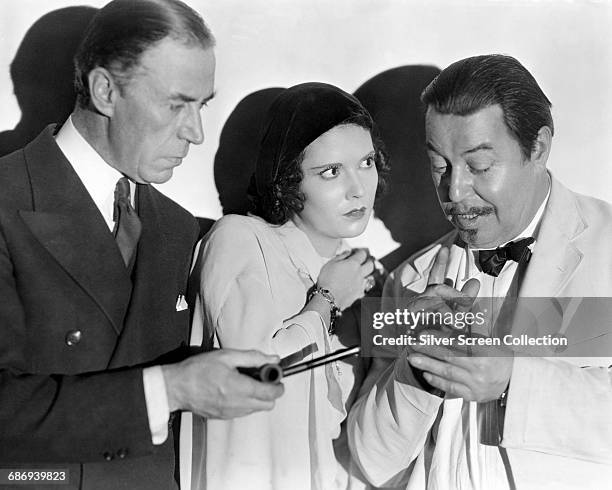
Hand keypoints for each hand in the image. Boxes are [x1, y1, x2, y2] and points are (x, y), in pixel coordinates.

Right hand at [162, 349, 283, 418]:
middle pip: (268, 405)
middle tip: (260, 377)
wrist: (176, 387)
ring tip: (245, 381)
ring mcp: (231, 413)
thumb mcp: (227, 356)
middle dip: (269, 391)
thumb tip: (272, 359)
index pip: (271, 394)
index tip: (274, 375)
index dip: (278, 384)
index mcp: (240, 388)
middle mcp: (238, 405)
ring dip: (257, 397)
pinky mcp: (224, 417)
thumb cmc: (197, 370)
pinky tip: (235, 389)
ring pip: (256, 409)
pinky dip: (246, 402)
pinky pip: (244, 412)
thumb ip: (253, 357)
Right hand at [317, 248, 374, 309]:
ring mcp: (361, 284)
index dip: (360, 251)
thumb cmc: (327, 280)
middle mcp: (360, 273)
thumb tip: (348, 253)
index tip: (357, 252)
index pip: (362, 254)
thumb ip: (341, 256)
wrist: (328, 298)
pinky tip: (357, 285)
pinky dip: (363, 285)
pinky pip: (365, 288)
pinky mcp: (359, 294)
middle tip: (364, 261)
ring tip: (362, 273)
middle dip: (368, 261)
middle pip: (371, 265)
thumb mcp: (330, 263)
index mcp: (353, 264)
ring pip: (370, 277)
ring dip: (367, 274)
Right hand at [402, 246, 480, 332]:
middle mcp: (421, 301)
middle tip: (466, 309)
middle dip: (455, 296)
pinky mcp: (409, 326)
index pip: (435, 276)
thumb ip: (465, 301)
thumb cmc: (442, 335)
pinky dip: (436, 329)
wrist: (424, 355)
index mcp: (432, 297)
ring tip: (458, 325)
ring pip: (433, 304)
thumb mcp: (457, 316)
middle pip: (437, 288)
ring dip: (448, 314)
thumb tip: (475, 282)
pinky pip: (426, 322)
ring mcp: (413, 313)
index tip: (444, 249)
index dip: (440, 263)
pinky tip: (440, 334)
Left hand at [408, 329, 512, 401]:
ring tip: (413, 359)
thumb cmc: (498, 355)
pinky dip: (437, 381)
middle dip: (427, 350)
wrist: (516, 380)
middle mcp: (480, 368)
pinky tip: (426, 373)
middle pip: (448, 358)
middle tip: (411, 344)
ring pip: (447, 373)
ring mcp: (476, 384)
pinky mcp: (474, 396)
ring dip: (427, 365)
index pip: (456, 343)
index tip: (422, 334)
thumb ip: (471, 329)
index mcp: (484, 350)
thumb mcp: (488, 338)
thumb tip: (454, 316)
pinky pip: (451, 388)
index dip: (438, 338)